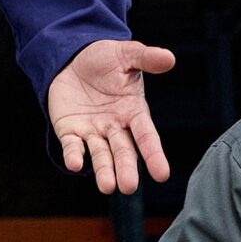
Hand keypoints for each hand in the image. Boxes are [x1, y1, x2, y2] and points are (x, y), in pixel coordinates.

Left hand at [47, 38, 176, 194]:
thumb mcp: (127, 54)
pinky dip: (74, 155)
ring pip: (100, 155)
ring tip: (107, 187)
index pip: (146, 136)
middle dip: (126, 168)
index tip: (162, 174)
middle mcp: (115, 127)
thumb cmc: (105, 59)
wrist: (72, 58)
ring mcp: (92, 131)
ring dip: (103, 171)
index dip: (153, 154)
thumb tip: (170, 58)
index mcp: (133, 112)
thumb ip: (146, 58)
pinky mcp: (70, 131)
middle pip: (123, 151)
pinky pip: (72, 146)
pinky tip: (74, 164)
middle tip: (128, 187)